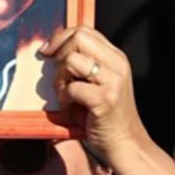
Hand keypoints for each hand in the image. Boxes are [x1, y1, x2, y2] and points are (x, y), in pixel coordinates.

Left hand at [41, 27, 174, 174]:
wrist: (126, 143)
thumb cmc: (105, 115)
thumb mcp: (98, 82)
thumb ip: (84, 63)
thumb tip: (51, 48)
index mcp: (115, 57)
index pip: (84, 30)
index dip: (60, 37)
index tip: (48, 52)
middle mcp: (117, 64)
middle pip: (78, 37)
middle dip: (59, 54)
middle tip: (59, 76)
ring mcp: (113, 81)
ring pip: (72, 60)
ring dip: (60, 78)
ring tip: (66, 94)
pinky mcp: (106, 99)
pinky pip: (72, 88)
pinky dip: (64, 98)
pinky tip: (70, 107)